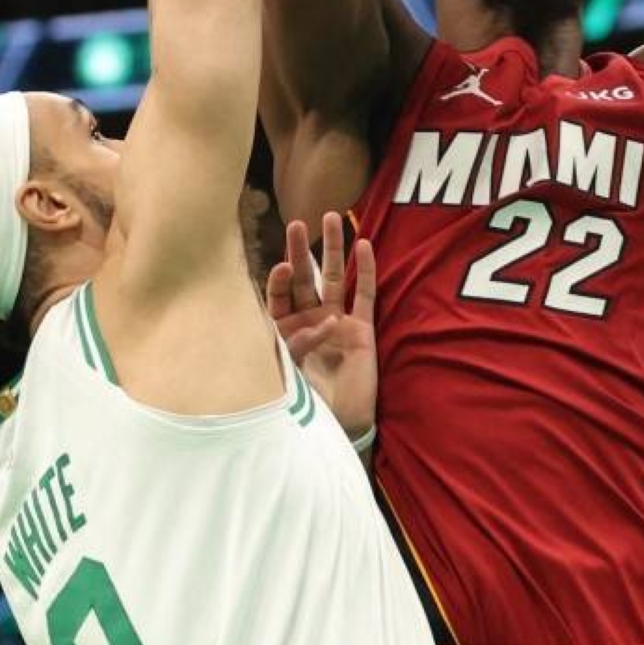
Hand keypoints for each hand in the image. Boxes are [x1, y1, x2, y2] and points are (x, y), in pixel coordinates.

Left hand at [266, 213, 377, 441]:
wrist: (339, 427)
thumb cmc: (307, 403)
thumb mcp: (287, 372)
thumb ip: (290, 346)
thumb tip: (307, 323)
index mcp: (284, 330)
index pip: (279, 295)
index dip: (279, 279)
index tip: (281, 267)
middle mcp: (309, 320)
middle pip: (304, 278)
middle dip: (300, 251)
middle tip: (296, 223)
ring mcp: (337, 322)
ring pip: (333, 278)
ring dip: (332, 249)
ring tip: (332, 218)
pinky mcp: (362, 330)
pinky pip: (364, 295)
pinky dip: (364, 271)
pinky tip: (364, 245)